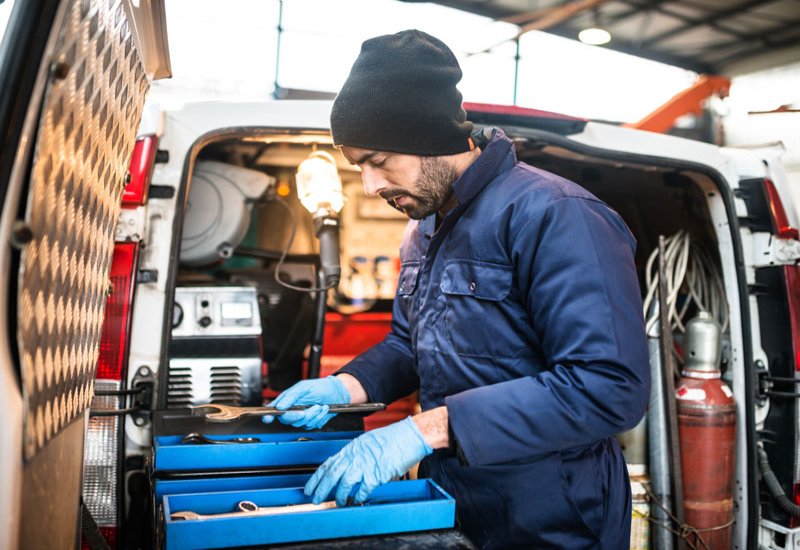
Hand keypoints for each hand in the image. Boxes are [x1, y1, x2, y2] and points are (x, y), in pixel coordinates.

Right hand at [262, 376, 349, 428]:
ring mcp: (302, 417)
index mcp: (288, 399)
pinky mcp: (311, 422)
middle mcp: (293, 409)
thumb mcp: (305, 387)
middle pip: (287, 420)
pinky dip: (319, 417)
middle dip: (297, 416)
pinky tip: (323, 409)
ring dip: (313, 415)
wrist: (338, 393)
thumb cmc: (321, 387)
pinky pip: (312, 425)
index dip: (269, 415)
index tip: (268, 419)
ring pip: (301, 424)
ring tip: (319, 405)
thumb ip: (291, 396)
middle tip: (306, 410)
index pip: (275, 409)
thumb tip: (279, 406)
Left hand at [304, 416, 432, 504]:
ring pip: (344, 483)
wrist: (410, 436)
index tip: (310, 487)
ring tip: (337, 502)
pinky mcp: (377, 474)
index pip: (328, 464)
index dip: (316, 477)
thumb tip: (348, 467)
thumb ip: (356, 454)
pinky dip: (358, 496)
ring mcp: (365, 464)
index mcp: (352, 448)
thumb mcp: (368, 442)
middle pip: (332, 474)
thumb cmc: (393, 438)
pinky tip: (356, 500)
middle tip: (314, 499)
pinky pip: (363, 489)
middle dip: (321, 489)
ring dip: (339, 495)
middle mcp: (355, 456)